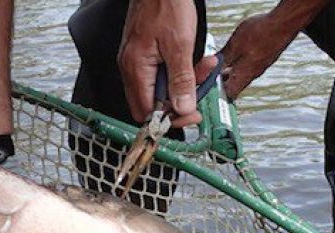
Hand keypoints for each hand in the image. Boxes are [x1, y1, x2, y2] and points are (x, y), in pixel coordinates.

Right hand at [118, 0, 212, 127]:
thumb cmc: (166, 4)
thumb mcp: (181, 45)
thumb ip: (181, 80)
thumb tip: (183, 108)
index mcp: (136, 69)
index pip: (147, 112)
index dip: (170, 118)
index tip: (191, 114)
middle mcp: (131, 68)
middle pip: (153, 103)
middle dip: (180, 99)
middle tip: (199, 90)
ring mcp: (136, 60)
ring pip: (160, 87)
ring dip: (184, 82)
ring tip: (203, 67)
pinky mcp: (145, 53)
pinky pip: (161, 72)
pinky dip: (180, 70)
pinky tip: (194, 59)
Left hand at [221, 1, 329, 99]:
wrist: (284, 23)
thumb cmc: (261, 33)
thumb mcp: (235, 44)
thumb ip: (223, 58)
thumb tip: (211, 67)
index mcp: (244, 75)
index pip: (229, 94)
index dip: (218, 92)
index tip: (209, 85)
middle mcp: (253, 74)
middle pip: (235, 84)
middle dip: (222, 78)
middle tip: (213, 69)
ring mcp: (261, 66)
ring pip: (242, 73)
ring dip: (231, 68)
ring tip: (224, 58)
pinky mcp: (265, 58)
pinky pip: (250, 64)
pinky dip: (241, 61)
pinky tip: (238, 50)